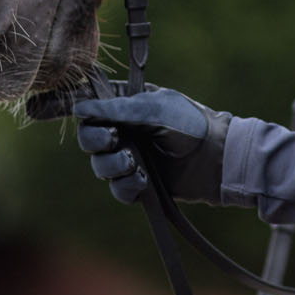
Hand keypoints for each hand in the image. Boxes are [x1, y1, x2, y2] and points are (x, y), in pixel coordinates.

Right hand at [70, 84, 231, 205]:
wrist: (217, 158)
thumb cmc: (190, 125)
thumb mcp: (154, 109)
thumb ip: (117, 109)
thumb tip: (80, 108)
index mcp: (125, 105)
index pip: (90, 106)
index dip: (80, 112)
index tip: (78, 115)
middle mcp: (124, 131)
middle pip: (88, 139)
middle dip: (96, 140)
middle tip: (114, 139)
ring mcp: (130, 158)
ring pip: (100, 167)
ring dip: (112, 166)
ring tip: (134, 163)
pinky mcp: (139, 183)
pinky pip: (118, 189)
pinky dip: (127, 186)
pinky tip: (144, 181)